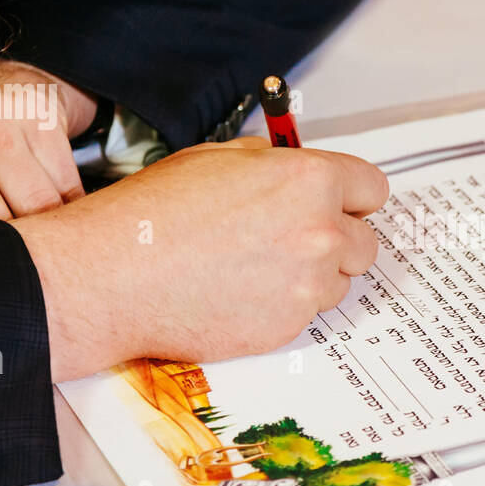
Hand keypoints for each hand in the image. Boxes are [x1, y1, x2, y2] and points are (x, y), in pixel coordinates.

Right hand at [11, 137, 389, 380]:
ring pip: (338, 282)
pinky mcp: (287, 327)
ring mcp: (306, 286)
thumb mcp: (216, 158)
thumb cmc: (152, 217)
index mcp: (308, 181)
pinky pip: (305, 315)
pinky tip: (241, 291)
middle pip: (365, 242)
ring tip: (256, 266)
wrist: (112, 277)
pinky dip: (283, 306)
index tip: (343, 203)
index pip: (372, 189)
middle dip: (337, 239)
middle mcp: (319, 233)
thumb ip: (270, 163)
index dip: (353, 196)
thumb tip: (287, 166)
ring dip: (312, 277)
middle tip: (293, 238)